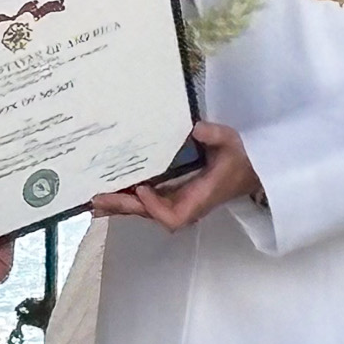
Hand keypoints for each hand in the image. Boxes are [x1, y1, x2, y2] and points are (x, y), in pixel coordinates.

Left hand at [89, 121, 261, 232]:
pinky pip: (147, 202)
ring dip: (120, 205)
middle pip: (150, 214)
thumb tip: (195, 128)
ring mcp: (178, 201)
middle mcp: (185, 205)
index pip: (174, 215)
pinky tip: (107, 194)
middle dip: (124, 207)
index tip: (143, 189)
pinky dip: (127, 198)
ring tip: (93, 199)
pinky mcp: (173, 195)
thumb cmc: (240, 158)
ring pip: (145, 210)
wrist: (250, 169)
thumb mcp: (231, 143)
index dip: (155, 207)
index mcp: (200, 198)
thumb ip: (215, 136)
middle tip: (97, 198)